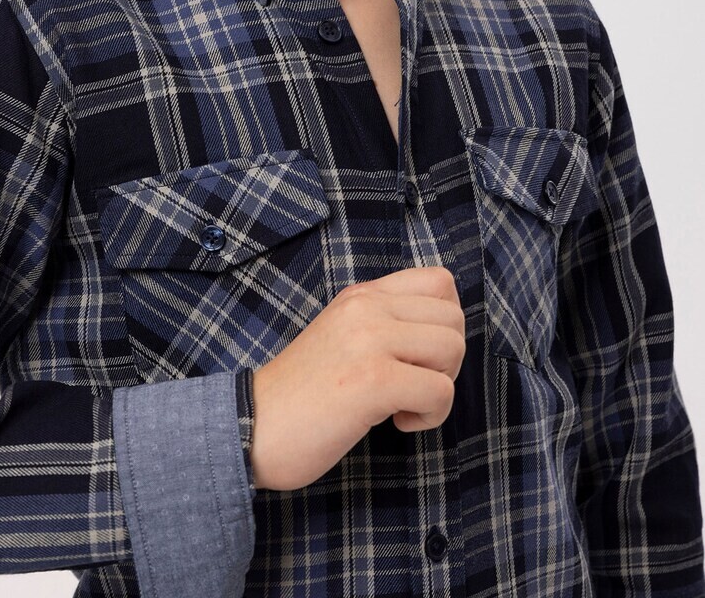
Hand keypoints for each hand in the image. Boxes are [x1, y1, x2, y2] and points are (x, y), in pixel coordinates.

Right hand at [249, 266, 464, 491]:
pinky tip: (397, 422)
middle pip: (454, 317)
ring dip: (440, 387)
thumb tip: (440, 335)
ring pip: (452, 348)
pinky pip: (440, 391)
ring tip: (403, 403)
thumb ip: (382, 323)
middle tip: (413, 385)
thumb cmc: (303, 394)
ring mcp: (369, 340)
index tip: (419, 355)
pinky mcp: (373, 380)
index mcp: (361, 296)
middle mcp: (367, 307)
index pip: (440, 281)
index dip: (445, 322)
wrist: (253, 425)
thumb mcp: (342, 336)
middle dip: (447, 361)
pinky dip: (430, 416)